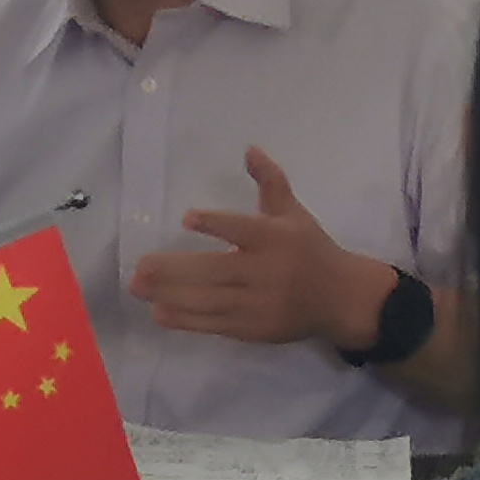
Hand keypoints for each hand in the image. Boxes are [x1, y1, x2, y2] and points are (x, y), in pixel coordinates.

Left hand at [129, 148, 389, 350]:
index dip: (217, 224)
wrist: (340, 299)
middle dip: (176, 271)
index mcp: (276, 239)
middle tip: (140, 266)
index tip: (187, 218)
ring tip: (138, 287)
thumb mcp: (294, 212)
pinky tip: (159, 312)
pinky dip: (186, 320)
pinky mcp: (254, 329)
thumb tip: (250, 149)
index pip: (244, 229)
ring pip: (211, 301)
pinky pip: (216, 325)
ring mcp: (260, 304)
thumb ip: (270, 182)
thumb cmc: (310, 249)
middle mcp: (267, 272)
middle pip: (218, 271)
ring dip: (171, 295)